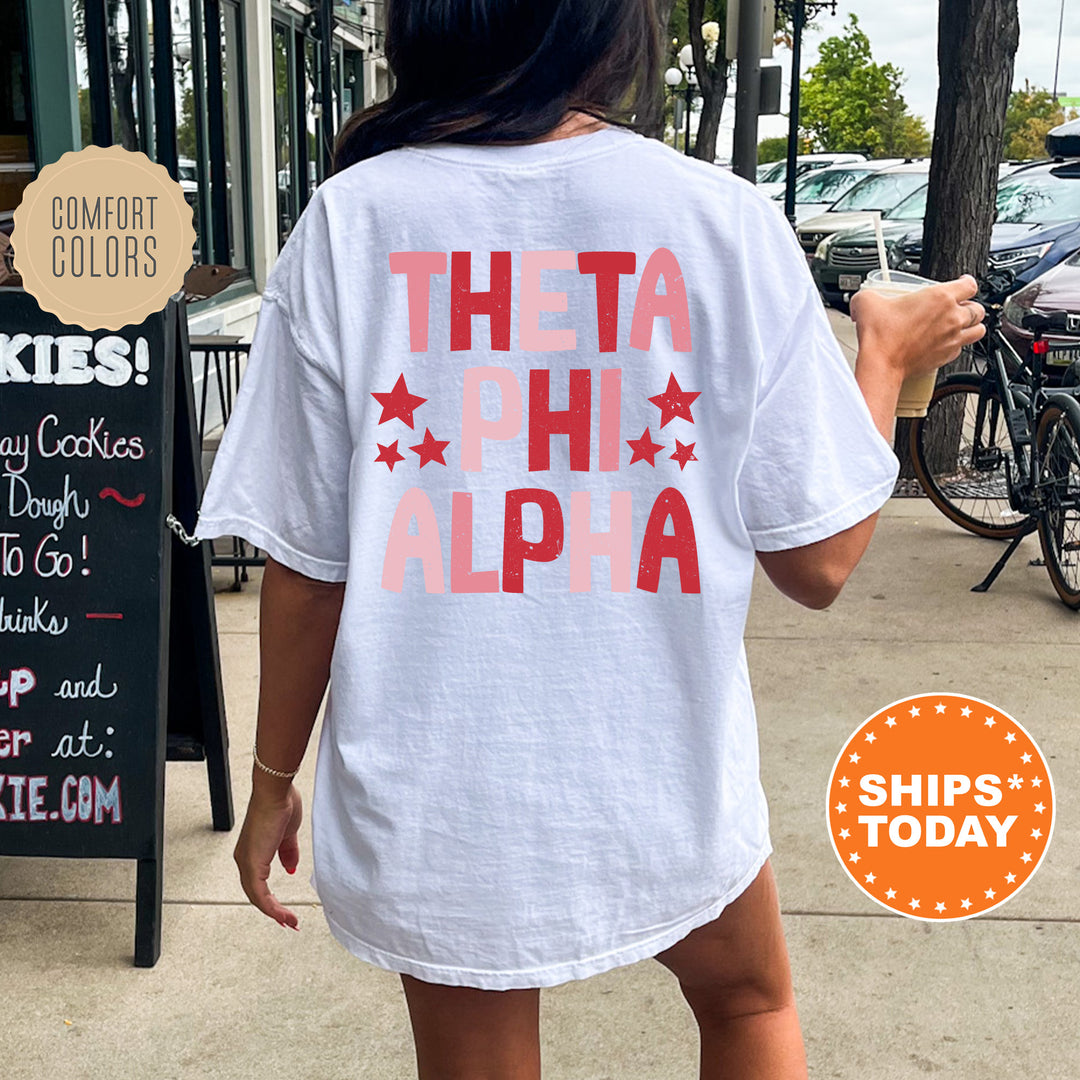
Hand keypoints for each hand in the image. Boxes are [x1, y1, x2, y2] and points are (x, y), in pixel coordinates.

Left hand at [233, 781, 302, 929]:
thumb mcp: (288, 835)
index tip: (285, 911)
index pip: (258, 883)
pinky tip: (283, 914)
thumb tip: (291, 869)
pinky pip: (259, 893)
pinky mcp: (252, 863)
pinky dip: (271, 907)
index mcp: (252, 852)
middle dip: (273, 911)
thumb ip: (288, 853)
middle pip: (256, 894)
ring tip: (290, 922)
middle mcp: (245, 859)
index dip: (271, 899)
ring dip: (274, 912)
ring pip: (257, 897)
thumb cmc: (281, 805)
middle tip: (289, 922)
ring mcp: (247, 862)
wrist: (276, 792)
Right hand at [849, 274, 986, 380]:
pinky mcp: (947, 357)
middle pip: (978, 308)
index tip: (963, 283)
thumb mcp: (867, 302)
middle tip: (959, 307)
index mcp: (940, 297)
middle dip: (971, 306)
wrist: (881, 364)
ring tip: (963, 325)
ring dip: (972, 326)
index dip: (967, 282)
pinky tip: (946, 343)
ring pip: (978, 330)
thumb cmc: (880, 336)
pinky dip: (958, 345)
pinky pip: (962, 349)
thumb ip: (870, 294)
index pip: (970, 285)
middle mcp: (952, 317)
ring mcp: (952, 338)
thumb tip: (864, 297)